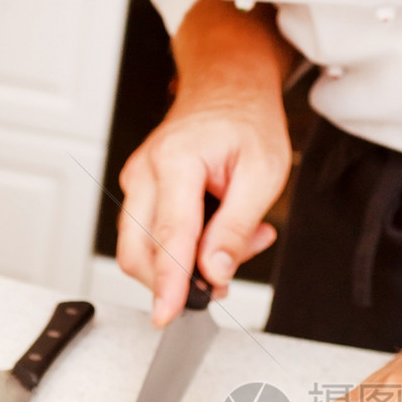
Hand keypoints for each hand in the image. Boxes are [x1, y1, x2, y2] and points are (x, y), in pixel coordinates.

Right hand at [117, 93, 290, 324]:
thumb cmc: (247, 122)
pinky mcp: (142, 193)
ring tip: (237, 241)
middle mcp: (145, 173)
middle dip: (180, 279)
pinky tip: (220, 232)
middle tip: (227, 276)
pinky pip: (154, 237)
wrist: (228, 86)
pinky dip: (186, 249)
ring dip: (188, 264)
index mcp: (175, 162)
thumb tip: (214, 272)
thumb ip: (236, 228)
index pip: (168, 238)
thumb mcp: (263, 174)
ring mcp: (138, 183)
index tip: (165, 315)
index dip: (168, 284)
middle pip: (140, 252)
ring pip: (144, 250)